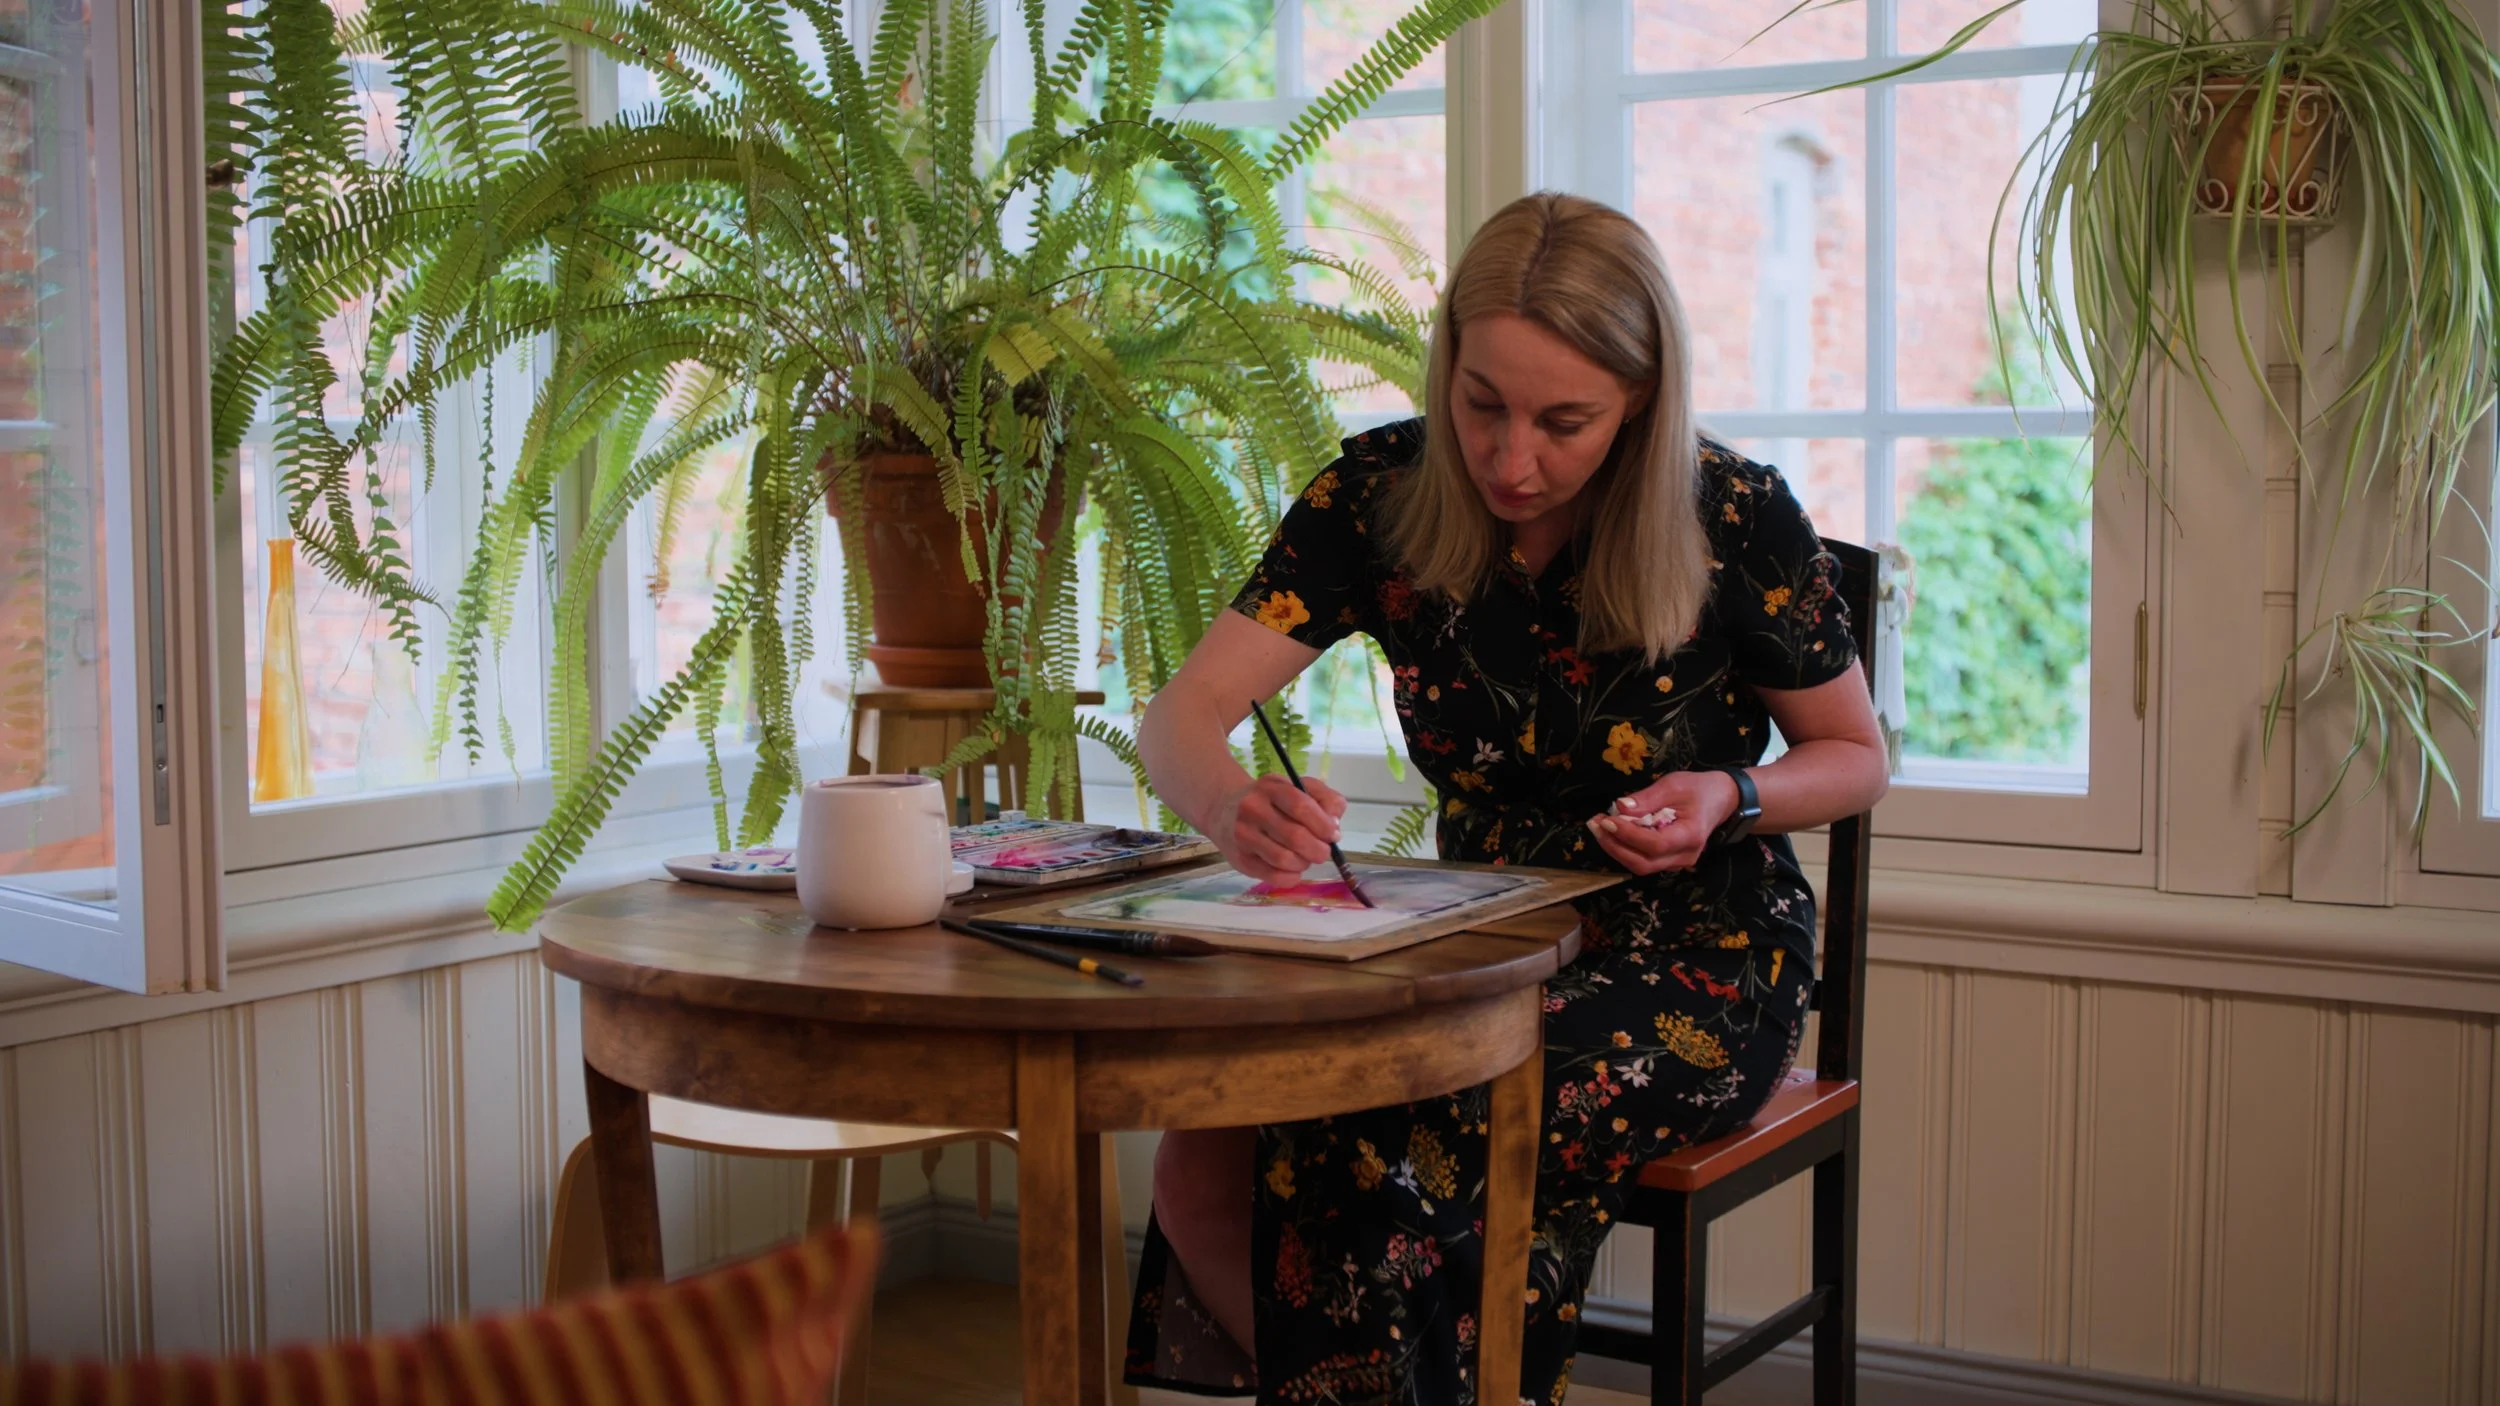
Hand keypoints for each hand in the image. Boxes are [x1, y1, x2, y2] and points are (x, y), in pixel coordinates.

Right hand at [1213, 773, 1348, 883]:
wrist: (1225, 808)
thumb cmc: (1271, 800)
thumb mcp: (1297, 787)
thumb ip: (1324, 799)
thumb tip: (1334, 825)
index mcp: (1271, 788)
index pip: (1301, 806)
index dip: (1323, 824)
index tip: (1333, 834)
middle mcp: (1253, 809)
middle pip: (1295, 836)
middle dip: (1318, 849)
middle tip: (1323, 851)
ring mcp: (1244, 836)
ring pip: (1284, 859)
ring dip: (1304, 863)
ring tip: (1306, 858)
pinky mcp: (1241, 859)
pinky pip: (1273, 876)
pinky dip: (1292, 877)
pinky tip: (1294, 869)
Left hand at [1586, 769, 1742, 875]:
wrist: (1722, 800)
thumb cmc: (1699, 789)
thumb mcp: (1673, 785)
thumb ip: (1647, 798)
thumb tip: (1620, 807)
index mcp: (1691, 835)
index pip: (1654, 844)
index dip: (1628, 835)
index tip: (1607, 820)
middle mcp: (1685, 855)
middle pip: (1643, 863)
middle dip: (1614, 846)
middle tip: (1595, 825)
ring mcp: (1678, 862)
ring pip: (1641, 865)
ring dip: (1617, 849)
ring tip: (1599, 827)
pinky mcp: (1671, 860)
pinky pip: (1645, 861)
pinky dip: (1626, 849)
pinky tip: (1614, 832)